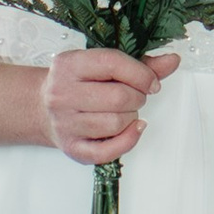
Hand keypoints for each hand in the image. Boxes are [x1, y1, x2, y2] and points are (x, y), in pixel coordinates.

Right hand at [39, 44, 175, 163]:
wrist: (40, 107)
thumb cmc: (77, 83)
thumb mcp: (101, 65)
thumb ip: (139, 64)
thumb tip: (172, 61)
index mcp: (69, 64)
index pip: (112, 63)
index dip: (141, 73)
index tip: (151, 82)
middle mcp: (62, 93)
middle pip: (118, 97)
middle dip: (137, 97)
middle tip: (136, 96)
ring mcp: (64, 122)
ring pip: (115, 123)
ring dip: (131, 117)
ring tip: (125, 111)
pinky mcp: (71, 147)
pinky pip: (107, 152)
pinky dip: (128, 141)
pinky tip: (132, 129)